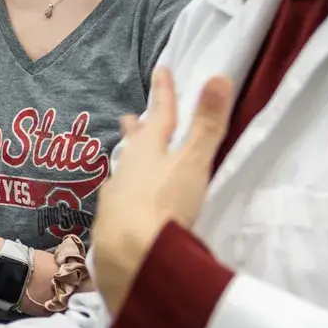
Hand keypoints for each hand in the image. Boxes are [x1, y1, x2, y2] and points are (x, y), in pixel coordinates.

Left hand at [91, 67, 235, 308]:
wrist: (129, 256)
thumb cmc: (165, 204)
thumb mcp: (193, 162)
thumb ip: (207, 124)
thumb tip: (219, 75)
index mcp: (148, 151)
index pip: (160, 116)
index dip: (164, 93)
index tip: (161, 70)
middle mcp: (126, 171)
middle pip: (133, 145)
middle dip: (135, 130)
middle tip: (128, 116)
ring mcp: (114, 201)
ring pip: (121, 175)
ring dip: (126, 165)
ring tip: (124, 160)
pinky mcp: (109, 230)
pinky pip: (116, 206)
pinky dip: (121, 200)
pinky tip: (118, 207)